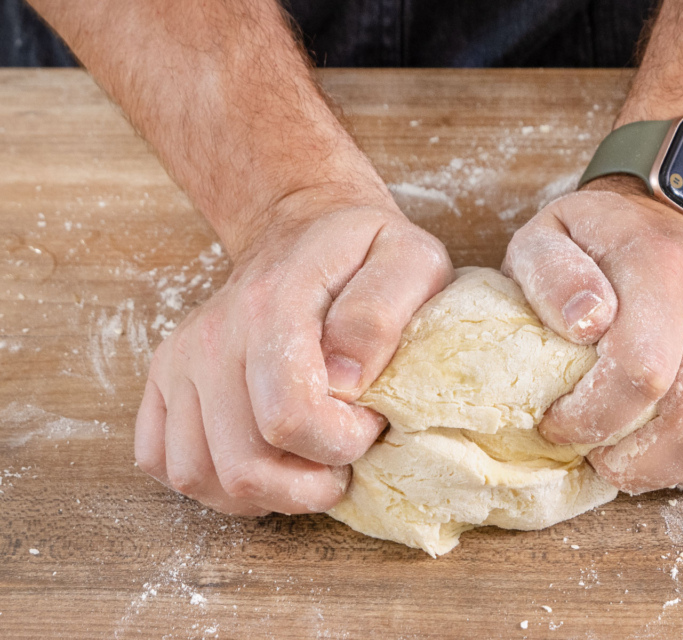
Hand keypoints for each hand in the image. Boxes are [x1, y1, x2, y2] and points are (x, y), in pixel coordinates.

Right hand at [135, 193, 453, 514]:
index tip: (370, 418)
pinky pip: (162, 463)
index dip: (340, 442)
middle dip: (310, 481)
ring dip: (263, 492)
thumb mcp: (408, 261)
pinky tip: (260, 459)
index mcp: (270, 305)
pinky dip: (212, 484)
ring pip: (198, 477)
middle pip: (243, 465)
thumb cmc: (363, 252)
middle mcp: (210, 337)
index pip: (288, 418)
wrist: (301, 227)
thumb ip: (382, 315)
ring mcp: (180, 363)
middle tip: (344, 448)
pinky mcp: (163, 382)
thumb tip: (346, 383)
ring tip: (306, 461)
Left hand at [503, 185, 682, 492]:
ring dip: (678, 472)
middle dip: (636, 463)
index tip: (558, 423)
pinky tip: (676, 454)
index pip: (642, 371)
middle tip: (596, 456)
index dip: (594, 416)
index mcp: (661, 269)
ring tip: (634, 460)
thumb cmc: (595, 243)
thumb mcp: (545, 240)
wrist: (664, 218)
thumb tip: (586, 322)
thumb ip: (552, 277)